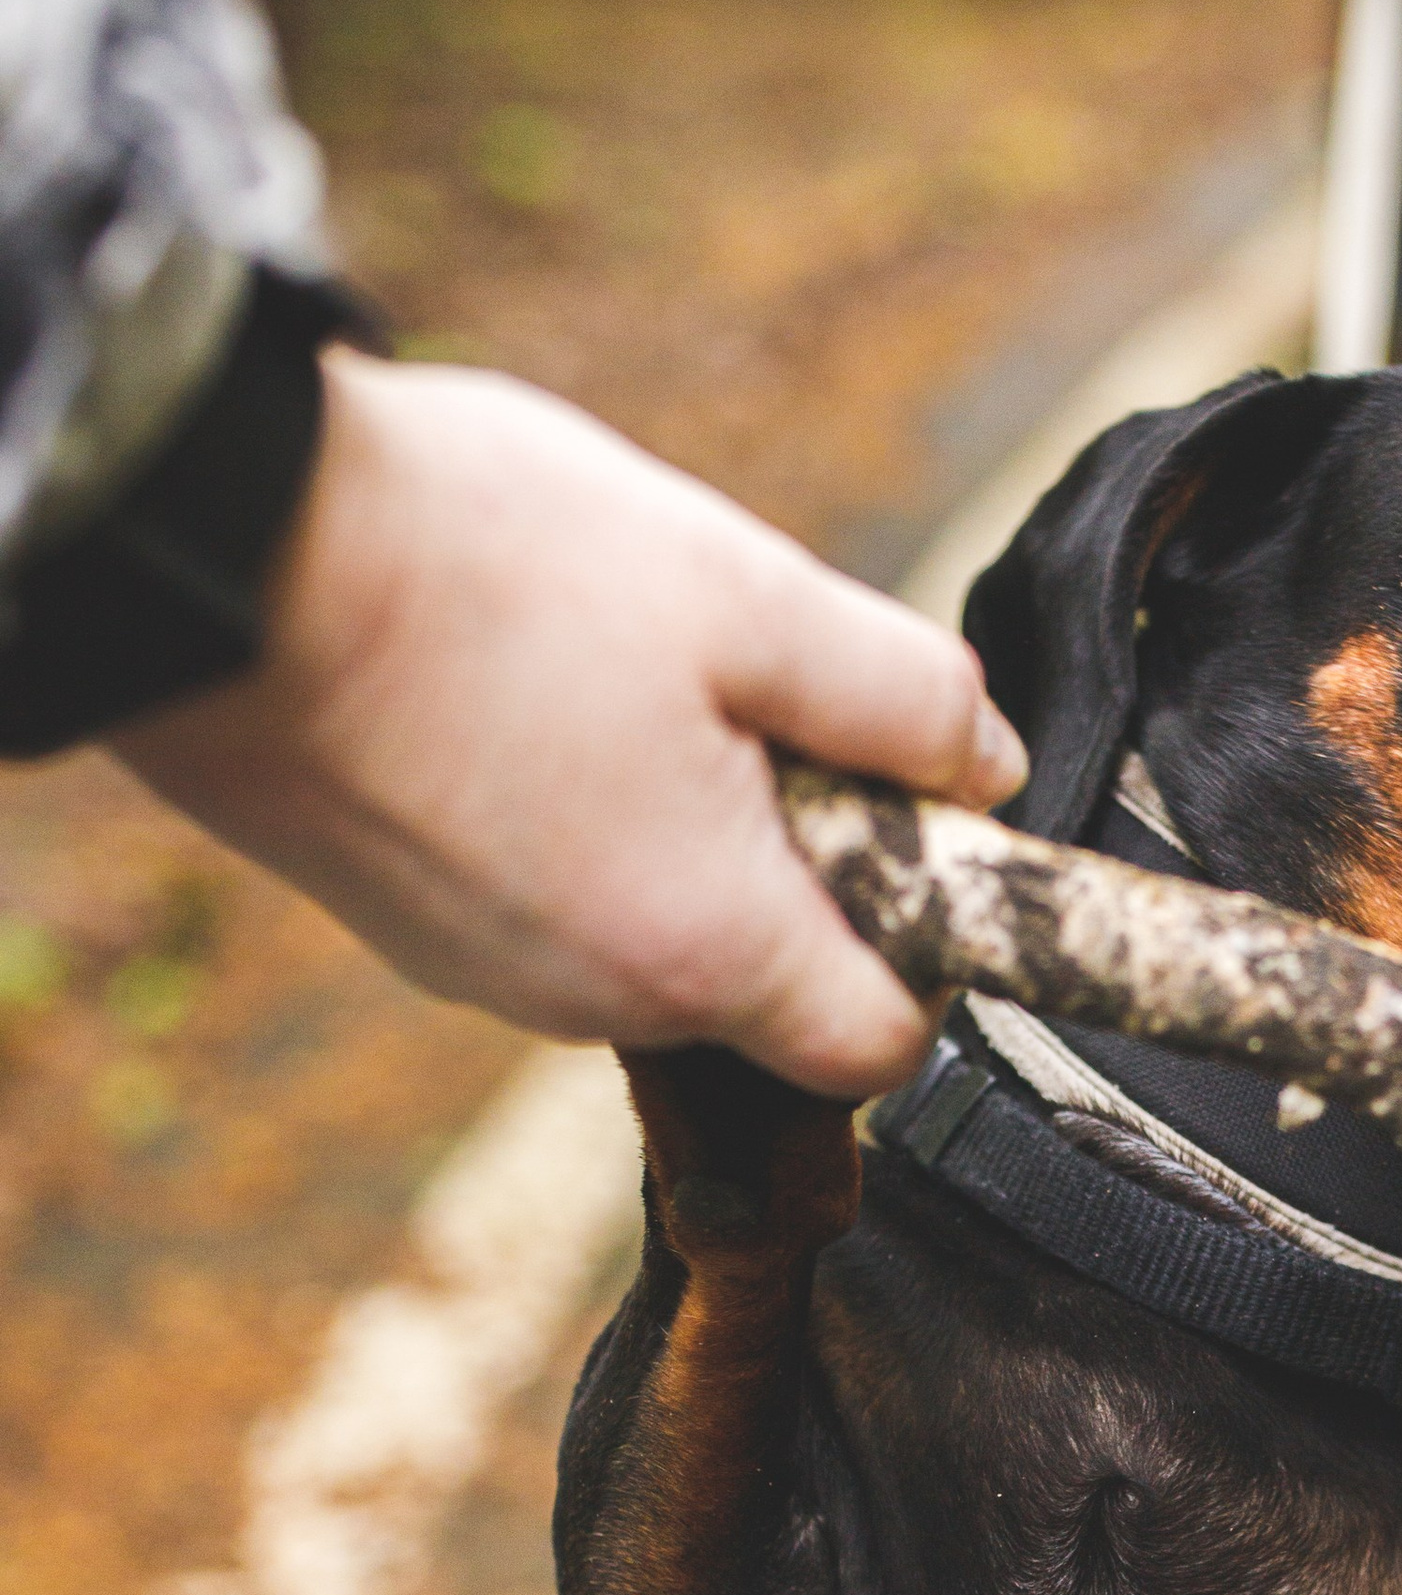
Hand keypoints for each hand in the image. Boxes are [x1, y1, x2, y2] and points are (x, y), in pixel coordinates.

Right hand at [113, 351, 1027, 1095]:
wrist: (222, 549)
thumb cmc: (486, 566)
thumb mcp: (749, 595)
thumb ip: (901, 697)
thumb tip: (985, 766)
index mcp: (708, 948)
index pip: (883, 1045)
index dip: (930, 946)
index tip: (912, 820)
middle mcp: (598, 1002)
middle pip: (773, 982)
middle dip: (803, 858)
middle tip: (753, 696)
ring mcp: (493, 974)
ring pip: (661, 935)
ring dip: (688, 827)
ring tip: (623, 676)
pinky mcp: (416, 928)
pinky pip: (556, 902)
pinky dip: (581, 822)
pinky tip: (532, 695)